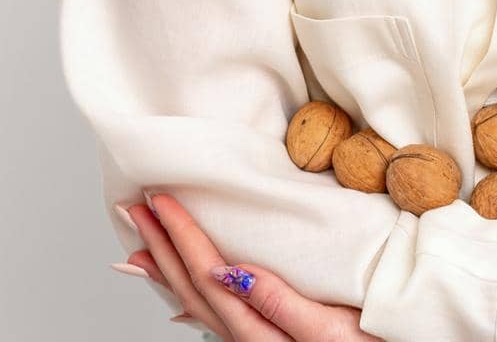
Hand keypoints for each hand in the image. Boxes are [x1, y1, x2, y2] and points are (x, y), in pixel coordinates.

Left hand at [120, 194, 382, 338]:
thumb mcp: (330, 329)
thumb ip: (279, 303)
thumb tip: (230, 271)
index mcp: (258, 331)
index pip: (207, 274)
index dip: (181, 235)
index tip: (159, 200)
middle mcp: (246, 338)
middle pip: (193, 287)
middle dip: (162, 245)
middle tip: (134, 208)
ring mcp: (252, 339)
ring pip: (196, 300)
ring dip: (167, 265)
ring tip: (142, 241)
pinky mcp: (265, 337)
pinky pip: (212, 310)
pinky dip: (188, 291)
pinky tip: (184, 283)